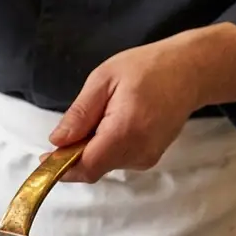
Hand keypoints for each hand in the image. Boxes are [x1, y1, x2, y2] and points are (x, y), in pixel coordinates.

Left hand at [46, 23, 235, 182]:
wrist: (191, 71)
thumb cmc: (147, 68)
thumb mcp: (103, 80)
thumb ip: (79, 114)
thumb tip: (56, 141)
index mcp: (126, 131)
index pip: (87, 166)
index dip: (61, 167)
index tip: (44, 158)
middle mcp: (139, 151)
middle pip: (92, 168)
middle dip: (74, 155)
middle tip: (72, 127)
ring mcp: (147, 158)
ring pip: (103, 165)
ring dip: (90, 150)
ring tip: (101, 117)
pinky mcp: (149, 158)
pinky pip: (116, 160)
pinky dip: (105, 148)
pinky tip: (113, 124)